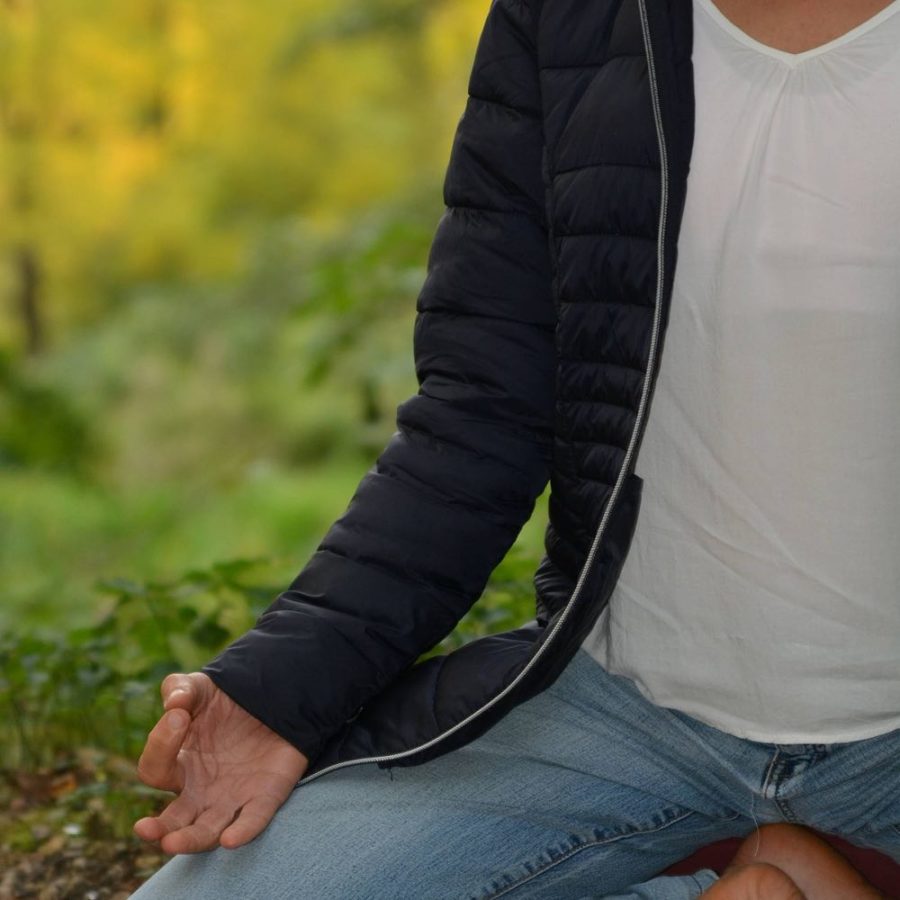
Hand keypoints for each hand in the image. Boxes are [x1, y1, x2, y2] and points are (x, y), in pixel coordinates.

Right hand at [133, 671, 308, 853]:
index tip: (179, 716)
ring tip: (172, 844)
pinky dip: (243, 831)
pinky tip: (231, 839)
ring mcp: (231, 798)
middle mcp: (199, 790)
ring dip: (191, 840)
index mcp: (179, 764)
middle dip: (158, 829)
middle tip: (144, 828)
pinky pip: (252, 821)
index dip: (161, 744)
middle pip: (173, 821)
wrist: (274, 702)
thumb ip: (180, 689)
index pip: (155, 768)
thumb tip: (174, 703)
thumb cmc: (226, 701)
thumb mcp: (200, 688)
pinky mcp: (264, 798)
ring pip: (207, 832)